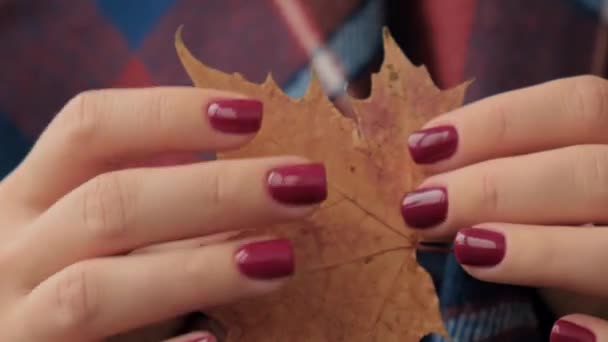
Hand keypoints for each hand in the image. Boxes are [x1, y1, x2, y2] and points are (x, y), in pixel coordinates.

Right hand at [0, 87, 325, 340]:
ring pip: (96, 290)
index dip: (169, 114)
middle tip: (303, 184)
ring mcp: (20, 322)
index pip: (89, 128)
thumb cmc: (76, 272)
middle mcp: (12, 252)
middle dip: (215, 191)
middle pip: (109, 203)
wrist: (24, 334)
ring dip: (198, 270)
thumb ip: (159, 206)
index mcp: (29, 196)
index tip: (252, 115)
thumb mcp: (94, 229)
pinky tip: (216, 340)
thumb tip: (263, 180)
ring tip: (282, 259)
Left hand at [402, 75, 607, 340]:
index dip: (497, 121)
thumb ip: (513, 180)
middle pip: (588, 171)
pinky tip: (563, 333)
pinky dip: (604, 336)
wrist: (603, 286)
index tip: (422, 145)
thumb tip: (433, 189)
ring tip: (467, 250)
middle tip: (422, 206)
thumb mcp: (553, 194)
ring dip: (538, 250)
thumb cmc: (574, 228)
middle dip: (494, 187)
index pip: (580, 105)